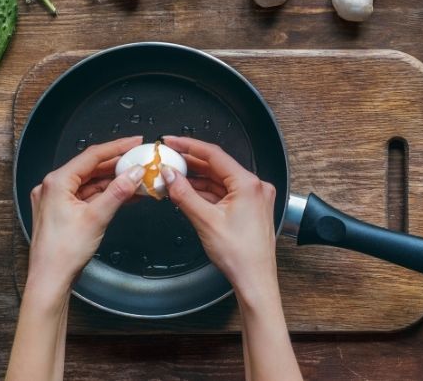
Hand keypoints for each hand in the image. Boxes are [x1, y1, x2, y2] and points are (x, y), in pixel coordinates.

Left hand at [28, 136, 144, 285]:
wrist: (51, 280)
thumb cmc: (63, 253)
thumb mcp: (97, 217)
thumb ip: (118, 192)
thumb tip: (134, 174)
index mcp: (57, 182)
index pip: (92, 156)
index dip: (117, 147)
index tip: (135, 142)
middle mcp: (53, 187)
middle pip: (91, 168)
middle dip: (117, 166)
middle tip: (140, 160)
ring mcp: (57, 200)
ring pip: (90, 183)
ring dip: (113, 181)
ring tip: (138, 178)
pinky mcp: (62, 213)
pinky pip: (87, 197)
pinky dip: (105, 195)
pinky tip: (124, 194)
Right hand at [161, 136, 278, 296]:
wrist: (255, 280)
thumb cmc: (240, 256)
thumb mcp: (205, 221)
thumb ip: (184, 194)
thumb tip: (169, 175)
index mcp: (248, 184)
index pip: (214, 155)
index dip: (189, 146)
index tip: (171, 141)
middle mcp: (255, 187)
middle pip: (217, 166)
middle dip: (190, 163)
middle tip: (168, 157)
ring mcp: (253, 198)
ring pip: (219, 180)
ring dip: (196, 178)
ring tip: (173, 175)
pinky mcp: (249, 209)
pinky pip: (224, 193)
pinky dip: (206, 192)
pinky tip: (188, 191)